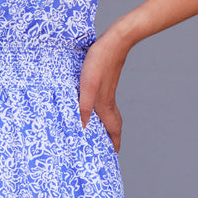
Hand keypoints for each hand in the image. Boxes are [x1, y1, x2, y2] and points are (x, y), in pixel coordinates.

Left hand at [78, 29, 128, 151]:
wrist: (115, 41)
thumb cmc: (100, 62)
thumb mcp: (88, 86)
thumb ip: (84, 107)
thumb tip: (82, 128)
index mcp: (106, 106)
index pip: (113, 131)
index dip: (114, 145)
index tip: (112, 157)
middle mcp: (108, 101)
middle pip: (112, 125)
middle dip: (108, 138)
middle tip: (102, 148)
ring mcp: (107, 91)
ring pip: (107, 114)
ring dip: (103, 124)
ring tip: (93, 131)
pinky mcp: (104, 82)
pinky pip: (101, 102)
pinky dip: (97, 110)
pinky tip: (88, 105)